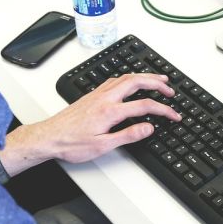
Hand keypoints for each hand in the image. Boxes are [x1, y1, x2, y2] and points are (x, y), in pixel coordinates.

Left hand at [0, 72, 181, 173]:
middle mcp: (104, 98)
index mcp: (110, 111)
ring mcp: (97, 94)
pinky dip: (128, 78)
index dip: (163, 110)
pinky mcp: (92, 95)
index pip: (144, 106)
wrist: (49, 137)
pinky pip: (114, 80)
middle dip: (156, 83)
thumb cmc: (71, 144)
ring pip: (125, 78)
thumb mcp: (102, 146)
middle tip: (170, 89)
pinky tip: (130, 81)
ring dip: (143, 77)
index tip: (173, 115)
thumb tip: (148, 127)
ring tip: (156, 80)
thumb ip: (127, 135)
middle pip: (136, 82)